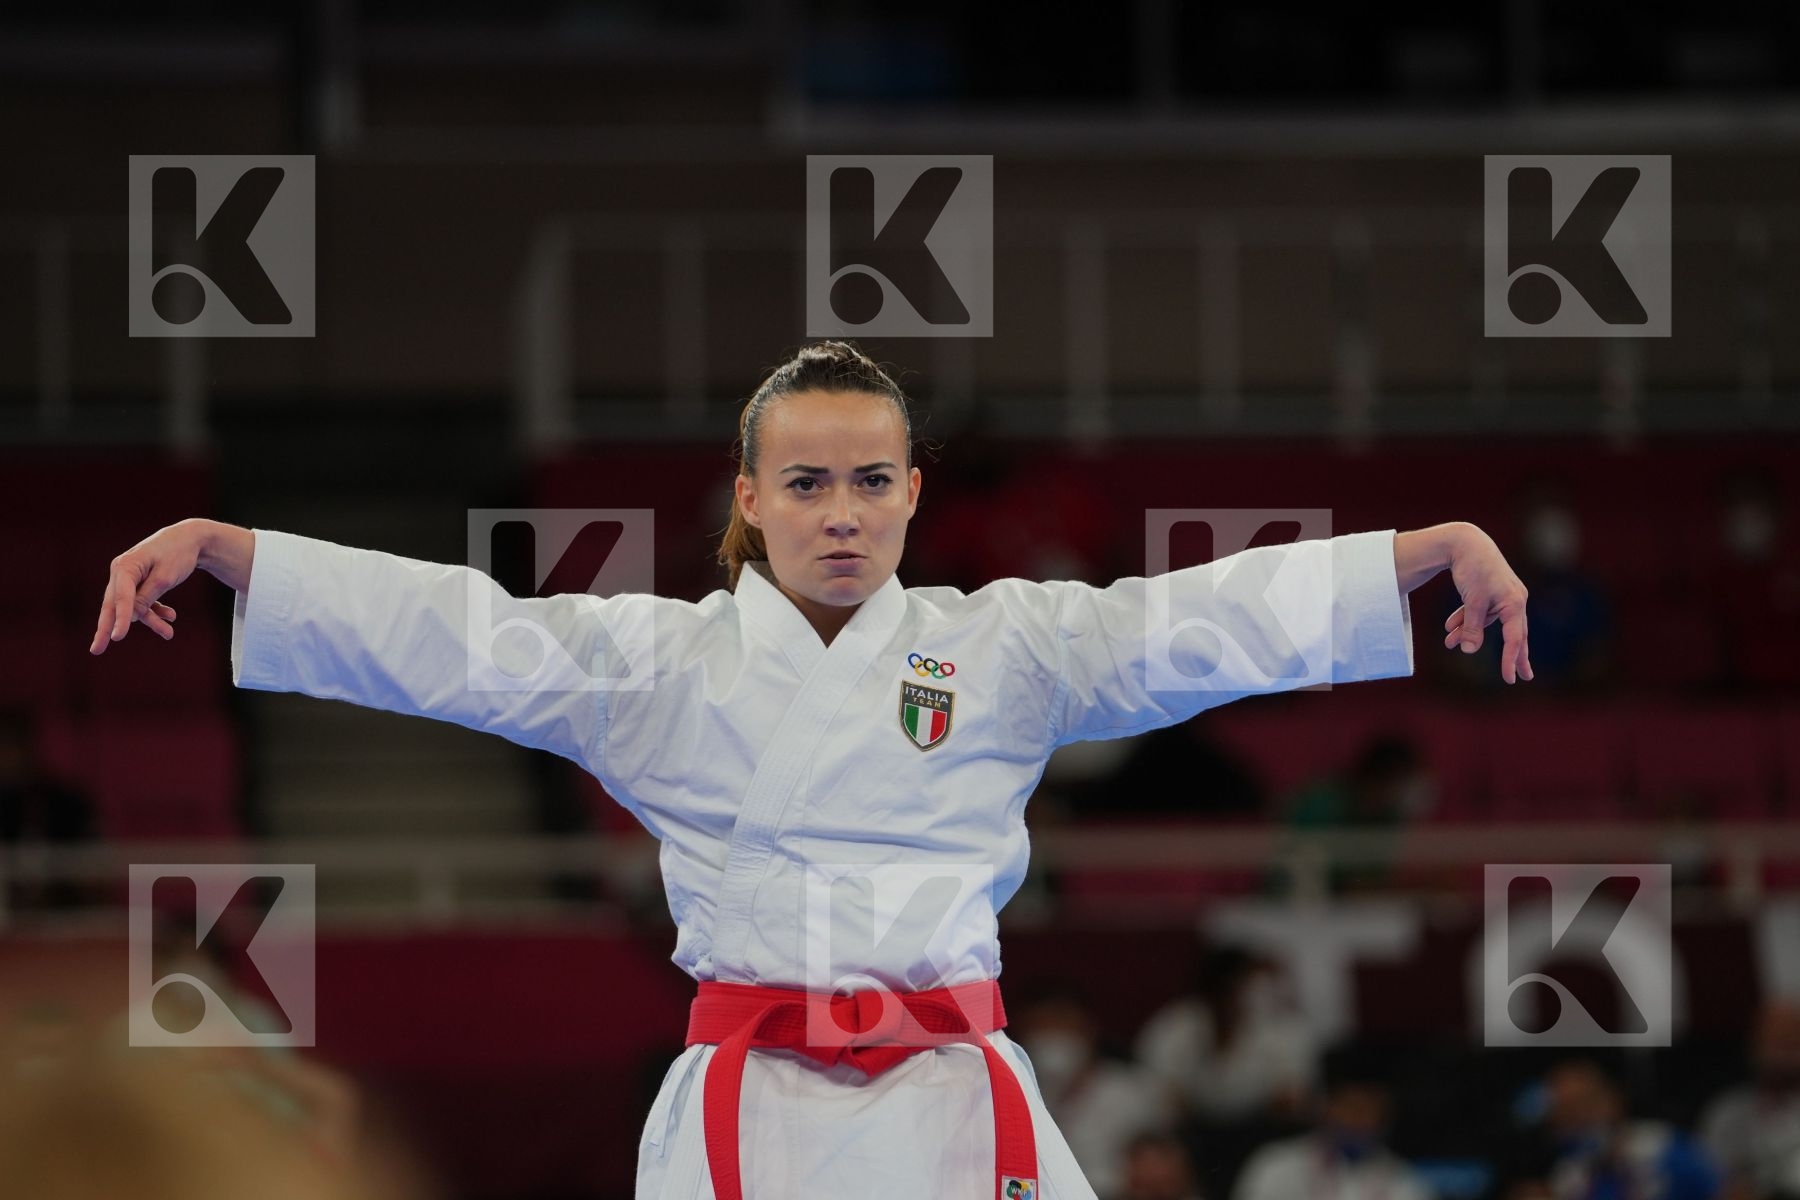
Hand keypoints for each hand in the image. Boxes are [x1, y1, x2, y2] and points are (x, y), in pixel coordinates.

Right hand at [89, 519, 204, 653]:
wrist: (190, 539)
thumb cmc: (178, 554)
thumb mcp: (166, 577)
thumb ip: (147, 596)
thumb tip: (133, 616)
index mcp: (124, 566)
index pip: (121, 598)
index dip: (120, 619)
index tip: (118, 638)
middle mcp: (121, 572)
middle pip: (113, 605)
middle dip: (108, 629)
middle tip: (96, 651)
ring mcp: (128, 578)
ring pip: (132, 607)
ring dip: (151, 620)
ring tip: (169, 634)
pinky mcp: (138, 583)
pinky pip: (141, 603)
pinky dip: (155, 611)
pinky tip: (171, 617)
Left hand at [1441, 524, 1533, 683]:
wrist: (1466, 541)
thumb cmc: (1473, 569)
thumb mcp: (1472, 601)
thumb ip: (1471, 627)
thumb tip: (1468, 650)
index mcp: (1514, 603)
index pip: (1515, 638)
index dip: (1511, 660)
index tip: (1509, 678)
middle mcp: (1514, 600)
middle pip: (1514, 634)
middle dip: (1513, 656)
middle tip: (1522, 677)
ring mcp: (1503, 595)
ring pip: (1487, 622)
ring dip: (1467, 632)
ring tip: (1449, 643)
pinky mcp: (1491, 591)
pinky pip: (1480, 611)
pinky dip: (1465, 619)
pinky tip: (1448, 627)